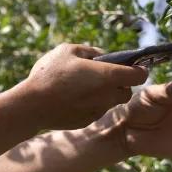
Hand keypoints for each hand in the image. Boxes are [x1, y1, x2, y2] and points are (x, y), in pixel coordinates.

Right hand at [23, 43, 148, 129]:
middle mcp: (108, 95)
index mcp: (107, 75)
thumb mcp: (67, 51)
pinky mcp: (88, 120)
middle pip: (127, 91)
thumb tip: (100, 55)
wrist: (32, 105)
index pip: (139, 75)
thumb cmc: (50, 74)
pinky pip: (97, 110)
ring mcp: (98, 110)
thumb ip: (89, 51)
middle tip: (103, 76)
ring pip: (111, 102)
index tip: (132, 66)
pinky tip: (73, 98)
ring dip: (105, 94)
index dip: (138, 69)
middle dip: (121, 84)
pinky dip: (91, 104)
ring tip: (84, 87)